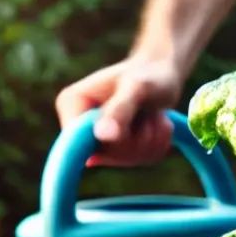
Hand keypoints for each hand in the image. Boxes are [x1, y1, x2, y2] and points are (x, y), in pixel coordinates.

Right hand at [55, 56, 182, 166]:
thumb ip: (120, 109)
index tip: (128, 130)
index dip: (106, 144)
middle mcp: (80, 125)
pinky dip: (157, 145)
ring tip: (154, 115)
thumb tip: (102, 136)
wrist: (164, 75)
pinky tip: (159, 125)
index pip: (76, 143)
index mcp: (71, 104)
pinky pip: (141, 161)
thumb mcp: (136, 88)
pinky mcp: (121, 149)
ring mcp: (101, 139)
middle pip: (106, 155)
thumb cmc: (148, 75)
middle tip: (148, 114)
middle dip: (136, 138)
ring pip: (127, 159)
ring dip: (151, 140)